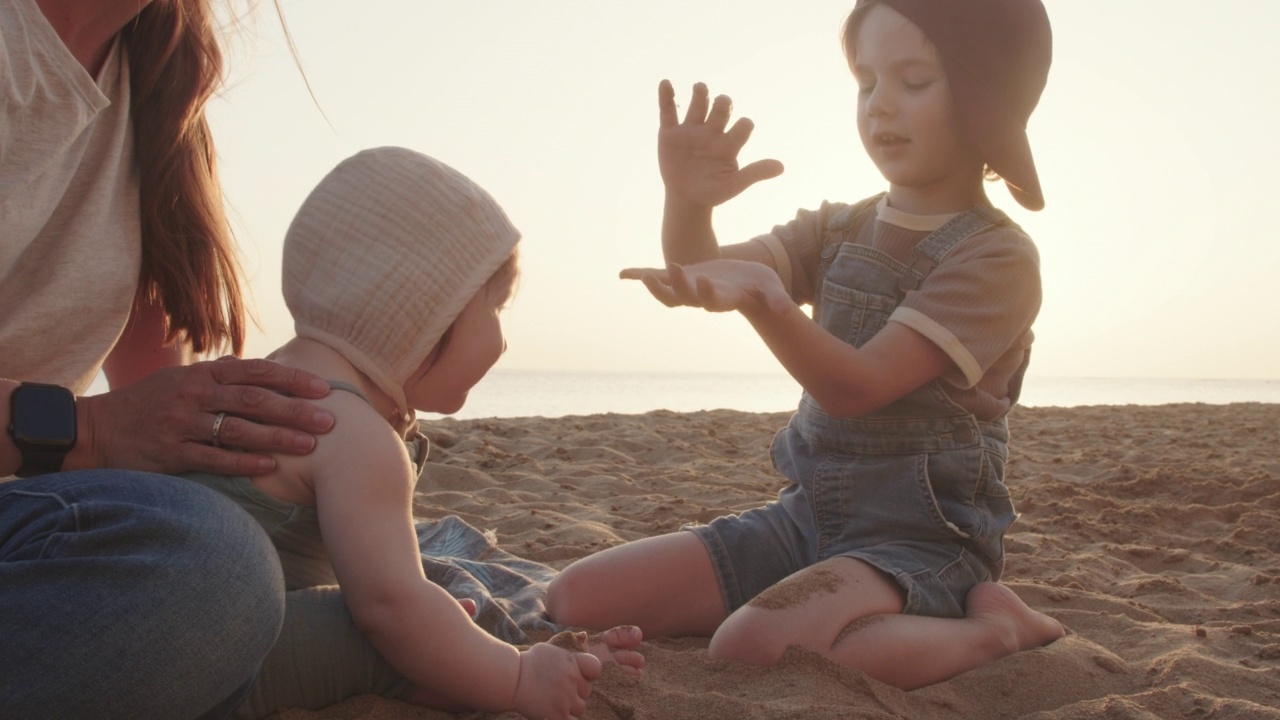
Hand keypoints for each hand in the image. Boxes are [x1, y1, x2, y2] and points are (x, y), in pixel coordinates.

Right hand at [76, 357, 333, 475]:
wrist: (98, 429)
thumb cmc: (148, 403)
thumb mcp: (181, 378)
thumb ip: (218, 373)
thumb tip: (253, 364)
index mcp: (204, 374)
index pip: (256, 372)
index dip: (292, 379)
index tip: (323, 389)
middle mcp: (196, 394)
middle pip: (255, 399)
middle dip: (295, 409)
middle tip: (329, 420)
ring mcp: (183, 423)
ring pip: (239, 428)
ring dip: (278, 436)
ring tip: (309, 444)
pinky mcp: (172, 451)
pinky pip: (214, 457)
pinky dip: (243, 462)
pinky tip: (269, 466)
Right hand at [513, 643, 600, 719]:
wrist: (511, 679)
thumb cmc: (528, 663)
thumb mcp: (549, 649)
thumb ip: (568, 653)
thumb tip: (584, 636)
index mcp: (571, 662)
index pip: (595, 668)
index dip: (588, 674)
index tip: (578, 677)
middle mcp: (572, 680)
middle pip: (587, 690)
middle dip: (576, 691)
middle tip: (559, 691)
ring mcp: (566, 699)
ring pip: (580, 707)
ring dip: (571, 706)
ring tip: (555, 702)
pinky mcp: (558, 715)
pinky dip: (566, 718)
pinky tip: (555, 713)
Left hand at [621, 259, 793, 317]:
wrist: (748, 286)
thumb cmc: (762, 288)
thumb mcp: (772, 290)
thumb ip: (776, 300)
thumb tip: (786, 312)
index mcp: (722, 299)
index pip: (711, 299)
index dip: (706, 292)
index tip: (703, 280)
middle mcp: (703, 297)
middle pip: (686, 297)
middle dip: (678, 285)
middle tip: (672, 268)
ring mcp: (690, 289)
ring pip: (669, 293)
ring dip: (656, 287)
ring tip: (644, 277)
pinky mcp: (683, 278)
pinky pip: (658, 277)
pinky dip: (642, 275)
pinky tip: (624, 273)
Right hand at [657, 79, 783, 207]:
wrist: (686, 198)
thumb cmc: (713, 191)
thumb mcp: (734, 185)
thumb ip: (754, 173)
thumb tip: (781, 167)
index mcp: (729, 143)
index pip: (742, 128)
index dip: (744, 126)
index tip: (744, 126)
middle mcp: (712, 132)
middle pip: (721, 110)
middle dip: (723, 104)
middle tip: (723, 102)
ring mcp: (691, 131)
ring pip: (698, 106)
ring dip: (701, 94)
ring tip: (701, 87)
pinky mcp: (670, 133)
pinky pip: (668, 111)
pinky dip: (666, 97)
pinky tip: (665, 83)